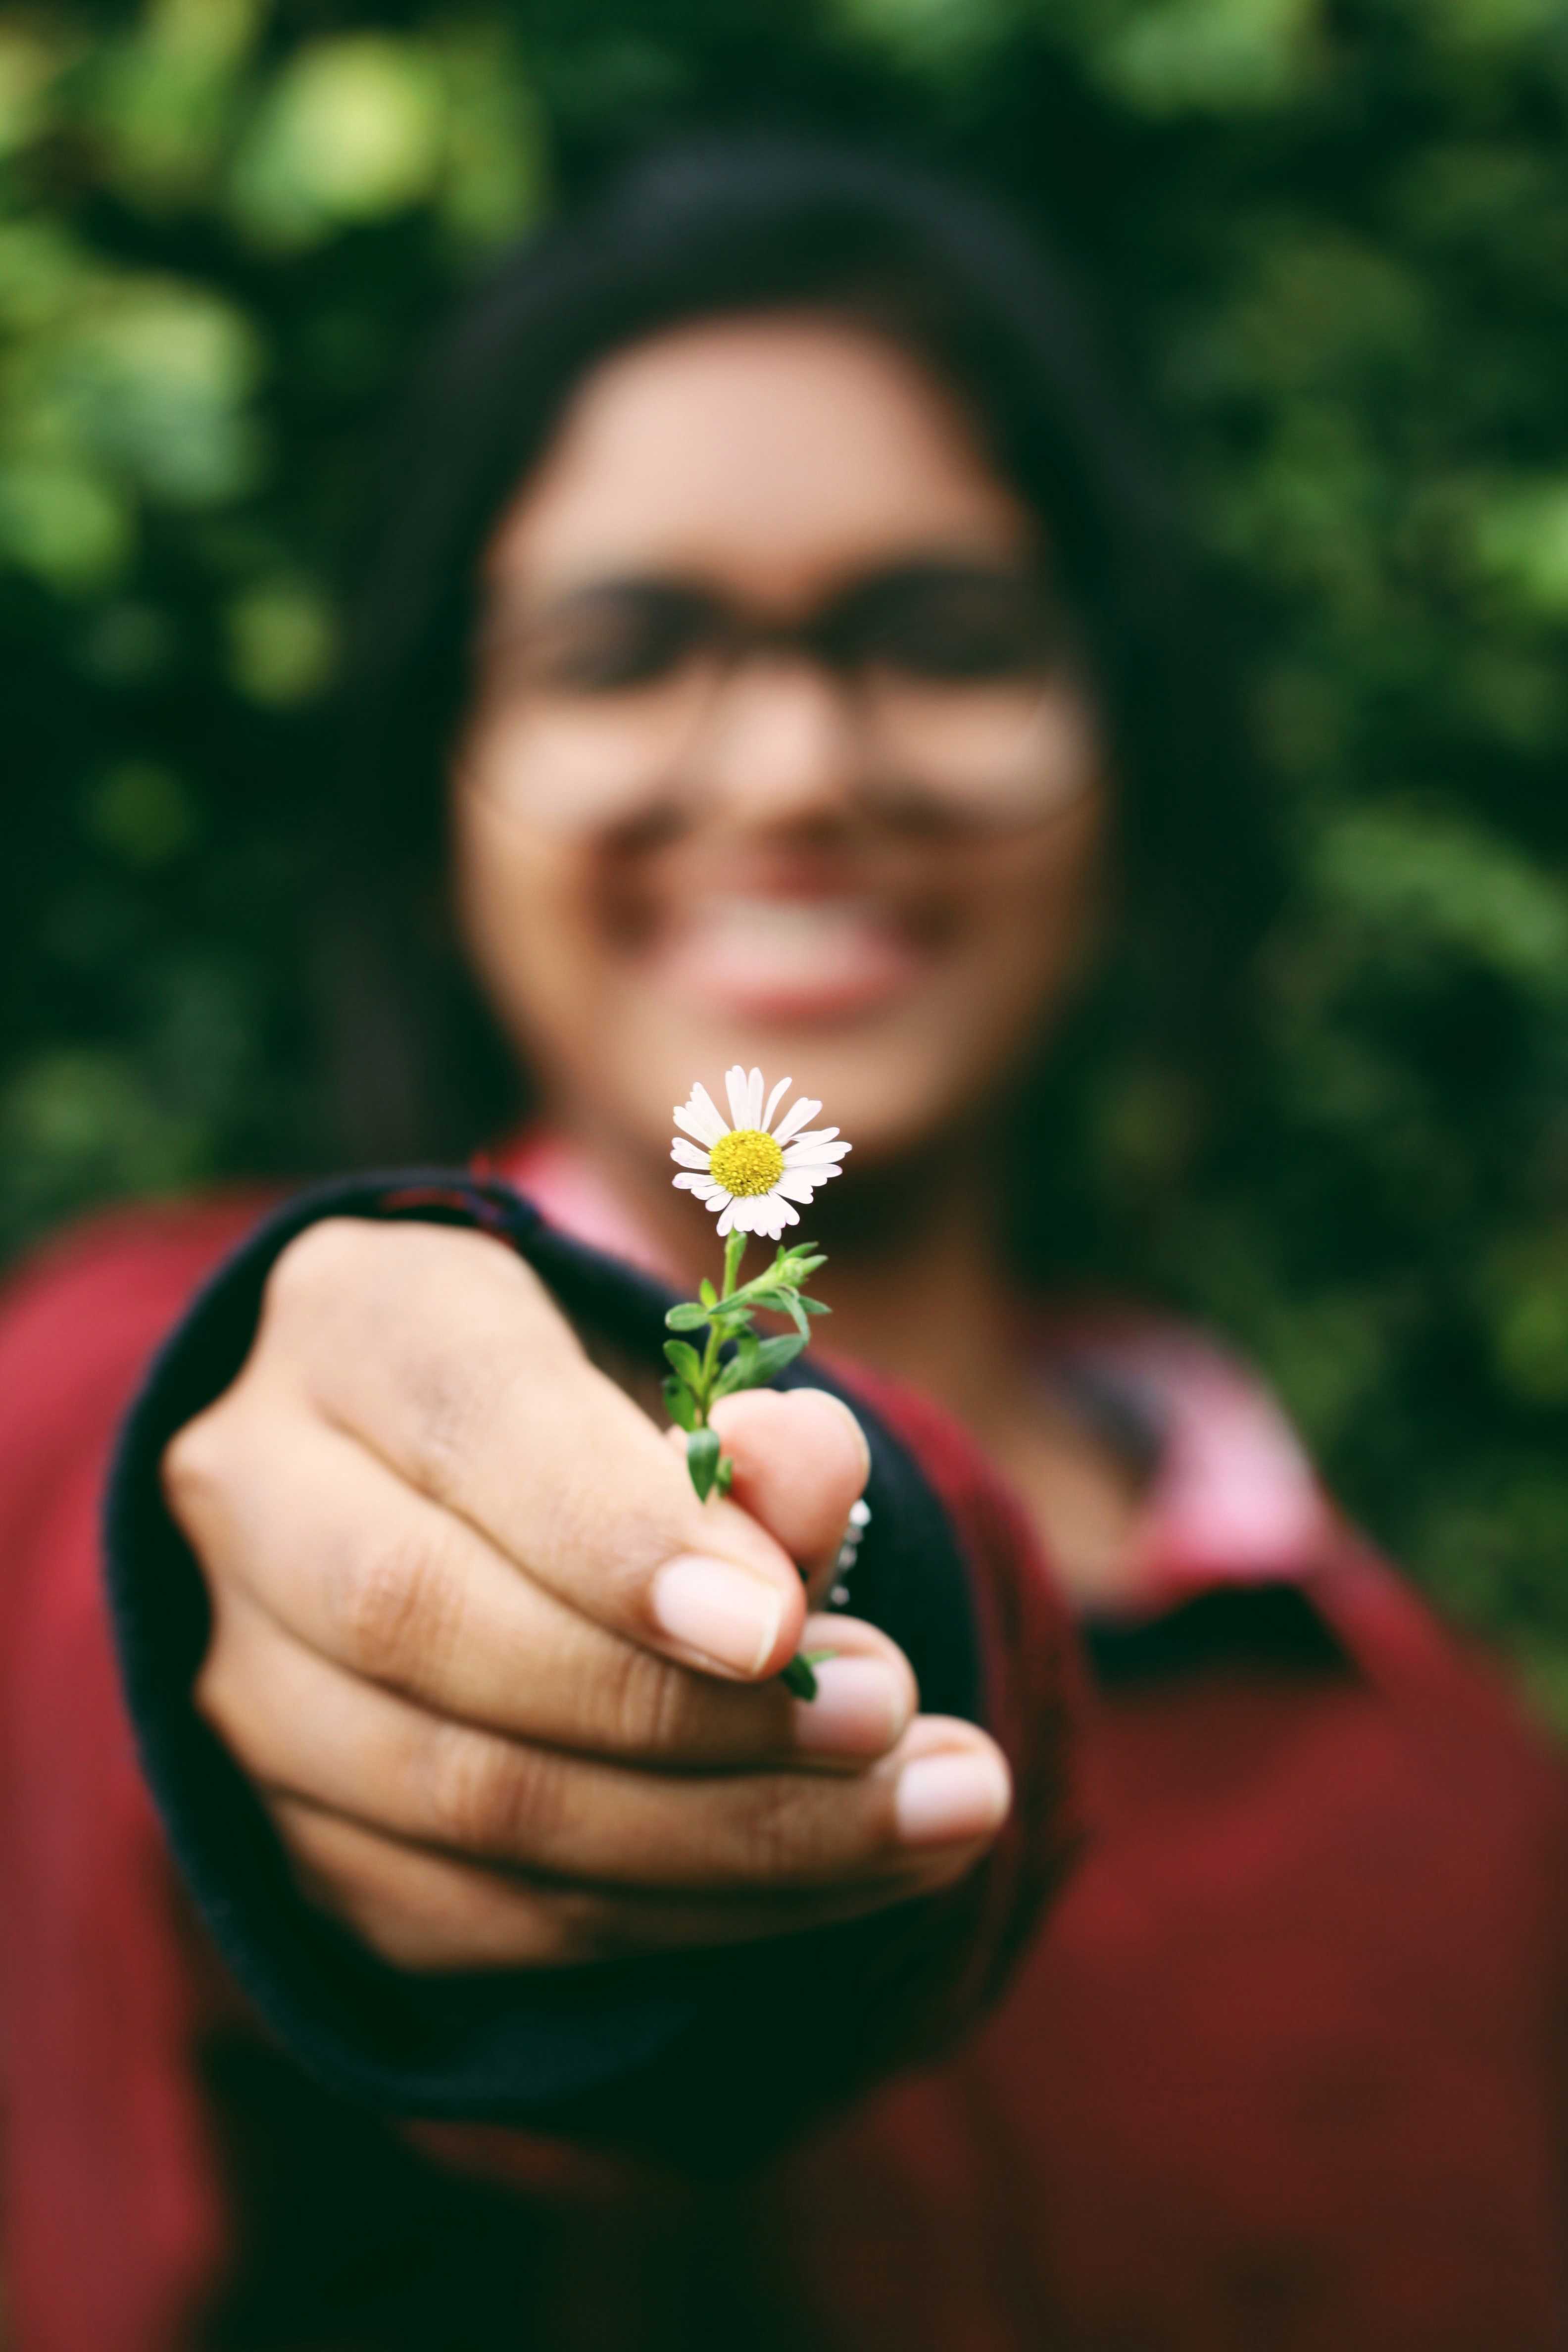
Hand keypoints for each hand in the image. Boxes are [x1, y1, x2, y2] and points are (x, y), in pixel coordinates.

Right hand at [163, 1217, 1011, 1970]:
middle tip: (894, 1714)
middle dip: (684, 1701)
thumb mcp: (675, 1366)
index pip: (466, 1423)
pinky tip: (841, 1879)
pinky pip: (478, 1914)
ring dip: (723, 1832)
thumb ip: (743, 1422)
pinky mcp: (287, 1837)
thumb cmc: (597, 1413)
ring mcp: (244, 1679)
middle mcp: (250, 1490)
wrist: (465, 1510)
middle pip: (427, 1621)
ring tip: (930, 1811)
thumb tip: (811, 1464)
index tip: (782, 1625)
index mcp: (352, 1317)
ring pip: (458, 1798)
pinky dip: (681, 1913)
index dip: (621, 1535)